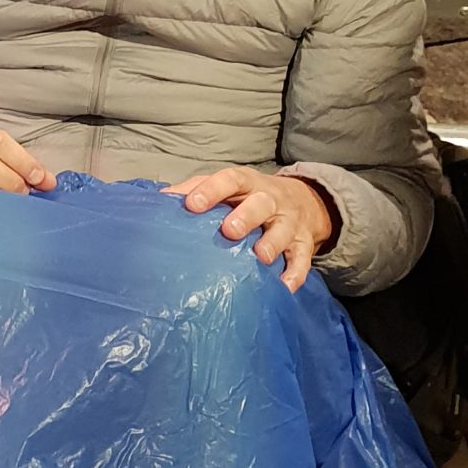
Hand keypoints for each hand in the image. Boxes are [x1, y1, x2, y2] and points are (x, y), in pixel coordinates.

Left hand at [164, 165, 333, 293]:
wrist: (305, 200)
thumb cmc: (251, 197)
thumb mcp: (228, 187)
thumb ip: (196, 189)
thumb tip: (162, 200)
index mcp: (247, 183)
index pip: (230, 180)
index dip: (212, 191)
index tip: (193, 204)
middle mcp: (270, 200)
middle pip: (261, 203)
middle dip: (246, 216)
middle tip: (229, 231)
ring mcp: (290, 222)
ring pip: (284, 230)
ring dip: (272, 243)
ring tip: (260, 257)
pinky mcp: (304, 243)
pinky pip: (302, 260)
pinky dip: (294, 274)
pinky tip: (282, 287)